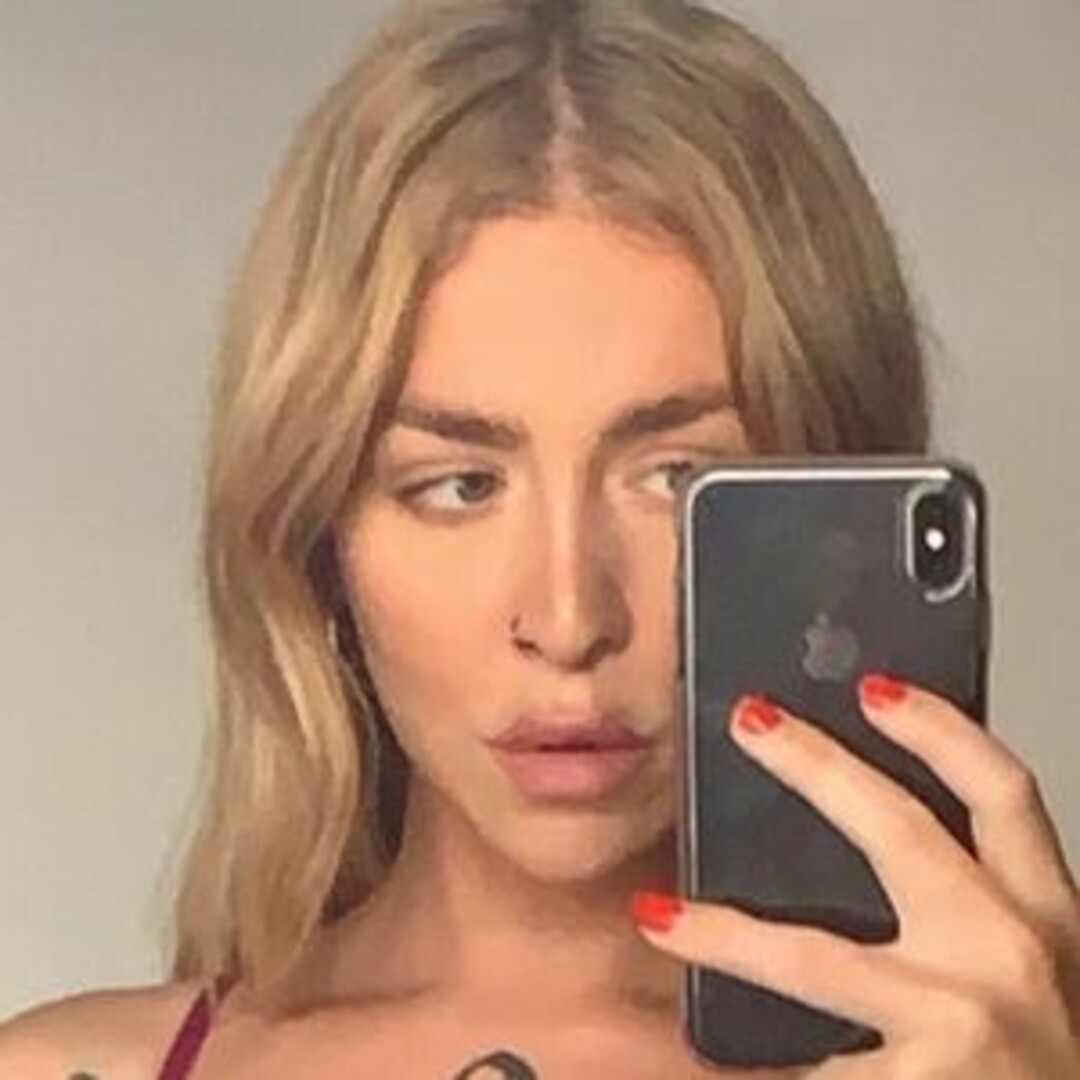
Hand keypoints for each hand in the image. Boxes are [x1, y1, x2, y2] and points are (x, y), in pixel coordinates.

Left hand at [633, 675, 1079, 1077]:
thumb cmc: (1043, 1066)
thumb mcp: (1032, 971)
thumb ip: (970, 899)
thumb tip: (877, 826)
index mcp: (1044, 918)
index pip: (1001, 792)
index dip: (938, 728)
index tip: (874, 687)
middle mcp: (1009, 958)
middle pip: (898, 829)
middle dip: (814, 764)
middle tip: (750, 722)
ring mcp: (959, 1023)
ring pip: (810, 958)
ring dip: (723, 935)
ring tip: (660, 917)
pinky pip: (805, 1064)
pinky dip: (745, 1064)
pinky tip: (695, 1056)